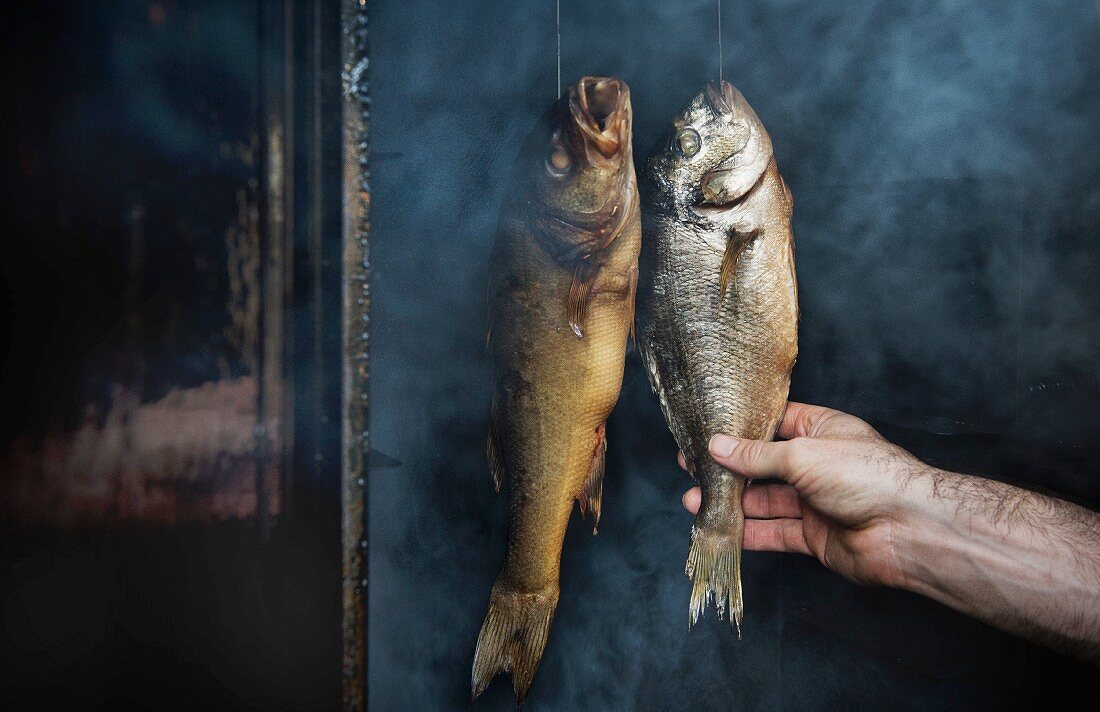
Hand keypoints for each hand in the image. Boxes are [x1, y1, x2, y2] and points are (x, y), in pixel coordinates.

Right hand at [679, 402, 933, 588]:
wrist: (907, 530)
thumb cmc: (866, 476)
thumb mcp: (802, 454)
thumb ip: (756, 455)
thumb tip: (718, 446)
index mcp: (820, 431)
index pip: (774, 424)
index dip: (740, 429)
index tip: (706, 432)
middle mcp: (816, 464)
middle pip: (764, 465)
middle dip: (728, 469)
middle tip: (691, 469)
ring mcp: (815, 501)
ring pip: (765, 501)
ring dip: (731, 502)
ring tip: (694, 501)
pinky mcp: (814, 535)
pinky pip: (775, 532)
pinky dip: (749, 532)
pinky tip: (722, 530)